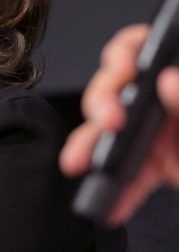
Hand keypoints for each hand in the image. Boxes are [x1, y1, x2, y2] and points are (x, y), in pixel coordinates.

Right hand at [60, 24, 178, 223]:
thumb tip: (169, 81)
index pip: (146, 46)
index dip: (127, 51)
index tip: (124, 68)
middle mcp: (165, 97)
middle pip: (117, 86)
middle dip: (101, 102)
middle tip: (108, 122)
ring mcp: (159, 131)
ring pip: (110, 132)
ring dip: (91, 147)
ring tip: (82, 164)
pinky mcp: (158, 165)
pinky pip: (128, 174)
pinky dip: (117, 191)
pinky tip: (111, 205)